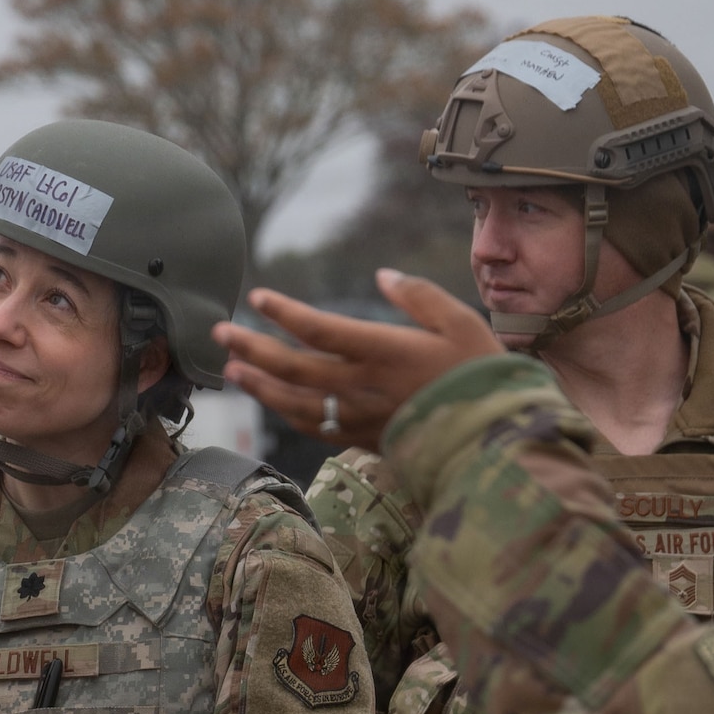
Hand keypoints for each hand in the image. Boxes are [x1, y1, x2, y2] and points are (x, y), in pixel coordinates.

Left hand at [212, 270, 500, 451]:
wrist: (493, 438)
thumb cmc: (480, 374)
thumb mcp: (460, 322)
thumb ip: (419, 296)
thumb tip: (383, 276)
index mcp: (381, 351)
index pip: (318, 329)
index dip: (284, 312)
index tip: (258, 297)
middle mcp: (360, 385)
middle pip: (291, 366)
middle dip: (252, 348)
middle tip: (220, 332)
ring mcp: (357, 416)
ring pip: (293, 402)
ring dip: (258, 384)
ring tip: (233, 368)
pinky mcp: (361, 438)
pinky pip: (313, 426)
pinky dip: (286, 412)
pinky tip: (272, 401)